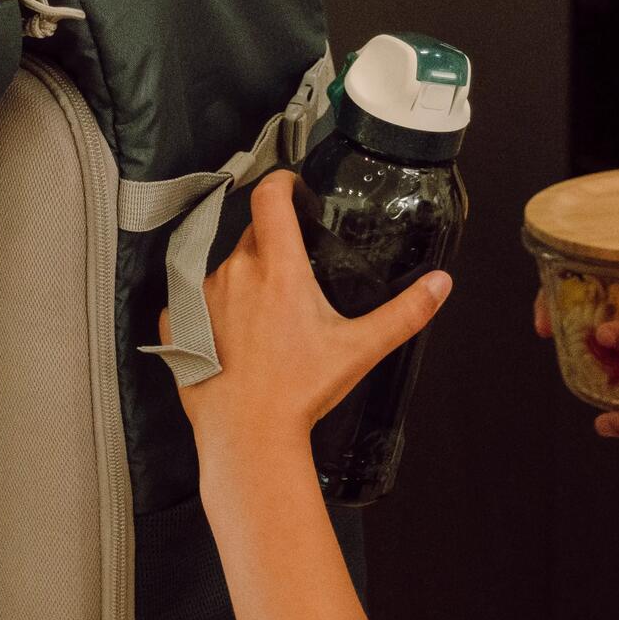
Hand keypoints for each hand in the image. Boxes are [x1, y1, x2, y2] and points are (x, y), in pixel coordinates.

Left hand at [162, 172, 451, 456]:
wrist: (249, 437)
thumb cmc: (299, 392)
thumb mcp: (360, 348)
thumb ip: (404, 312)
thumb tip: (440, 285)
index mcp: (277, 269)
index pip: (270, 197)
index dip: (282, 182)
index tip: (293, 187)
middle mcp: (234, 273)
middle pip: (252, 234)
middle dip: (273, 242)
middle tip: (296, 271)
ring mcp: (201, 298)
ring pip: (226, 268)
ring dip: (245, 279)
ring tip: (268, 315)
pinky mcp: (178, 325)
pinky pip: (194, 300)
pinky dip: (213, 309)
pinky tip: (233, 335)